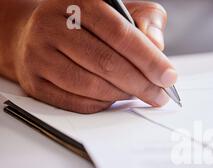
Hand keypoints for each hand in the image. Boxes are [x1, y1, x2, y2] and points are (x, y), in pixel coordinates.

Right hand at [13, 0, 174, 113]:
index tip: (168, 77)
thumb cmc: (89, 24)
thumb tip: (156, 44)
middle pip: (106, 63)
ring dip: (123, 95)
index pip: (120, 34)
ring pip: (91, 86)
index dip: (148, 59)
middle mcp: (53, 25)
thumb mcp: (122, 10)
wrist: (36, 33)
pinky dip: (102, 104)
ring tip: (139, 94)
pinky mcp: (35, 81)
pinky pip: (76, 102)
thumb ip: (146, 20)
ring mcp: (39, 54)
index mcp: (79, 1)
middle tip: (159, 95)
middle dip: (141, 84)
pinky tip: (115, 98)